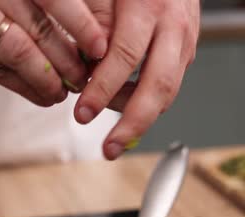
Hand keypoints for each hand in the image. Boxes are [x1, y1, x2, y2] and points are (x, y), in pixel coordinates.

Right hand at [0, 0, 106, 105]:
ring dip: (47, 80)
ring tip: (64, 92)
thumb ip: (59, 5)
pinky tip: (44, 97)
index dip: (79, 24)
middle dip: (67, 60)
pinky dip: (25, 88)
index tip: (99, 48)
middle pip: (38, 29)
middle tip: (83, 78)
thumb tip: (100, 33)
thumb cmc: (10, 1)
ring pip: (18, 52)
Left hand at [75, 0, 199, 158]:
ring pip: (167, 93)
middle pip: (157, 87)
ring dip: (140, 119)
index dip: (102, 89)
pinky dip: (148, 103)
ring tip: (115, 133)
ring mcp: (185, 42)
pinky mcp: (187, 52)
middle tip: (110, 148)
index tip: (82, 113)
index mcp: (149, 6)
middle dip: (132, 124)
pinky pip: (169, 87)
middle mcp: (173, 27)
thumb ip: (97, 23)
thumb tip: (87, 65)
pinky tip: (126, 109)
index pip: (124, 57)